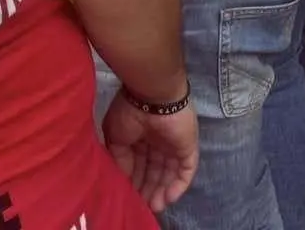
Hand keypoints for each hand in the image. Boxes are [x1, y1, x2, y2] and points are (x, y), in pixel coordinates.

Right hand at [103, 96, 198, 212]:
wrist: (152, 96)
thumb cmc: (130, 113)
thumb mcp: (115, 138)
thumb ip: (120, 160)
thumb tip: (123, 179)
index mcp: (140, 136)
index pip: (138, 164)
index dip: (134, 182)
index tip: (128, 197)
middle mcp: (157, 141)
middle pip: (154, 171)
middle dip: (148, 190)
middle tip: (142, 206)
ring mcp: (174, 144)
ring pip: (170, 174)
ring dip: (162, 191)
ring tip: (154, 207)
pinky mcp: (188, 147)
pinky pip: (186, 170)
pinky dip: (179, 186)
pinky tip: (168, 198)